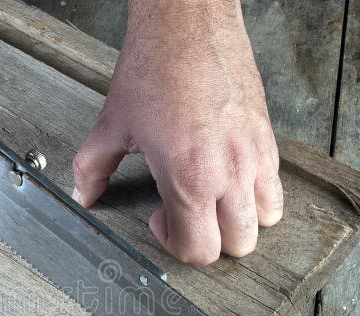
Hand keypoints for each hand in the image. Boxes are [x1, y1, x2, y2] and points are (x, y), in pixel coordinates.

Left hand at [72, 0, 282, 264]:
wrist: (188, 21)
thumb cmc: (156, 66)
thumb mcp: (113, 124)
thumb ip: (92, 167)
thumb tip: (84, 193)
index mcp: (190, 176)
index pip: (198, 248)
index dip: (174, 244)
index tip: (160, 221)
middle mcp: (229, 171)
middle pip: (238, 244)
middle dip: (210, 240)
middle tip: (186, 215)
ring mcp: (254, 154)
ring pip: (266, 220)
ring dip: (240, 221)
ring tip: (213, 201)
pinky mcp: (268, 136)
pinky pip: (275, 185)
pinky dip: (257, 194)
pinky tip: (230, 177)